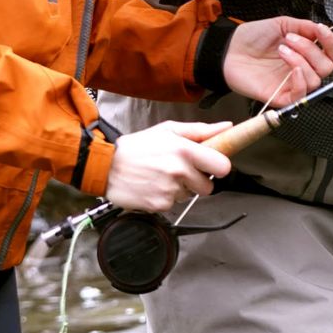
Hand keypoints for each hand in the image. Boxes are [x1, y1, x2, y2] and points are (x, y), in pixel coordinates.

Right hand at [102, 122, 232, 210]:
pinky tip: (153, 186)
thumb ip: (200, 130)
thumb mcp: (168, 130)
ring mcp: (170, 190)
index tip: (211, 166)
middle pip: (209, 187)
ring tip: (162, 176)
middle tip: (182, 171)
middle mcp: (179, 171)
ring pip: (190, 196)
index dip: (218, 167)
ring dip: (181, 189)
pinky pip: (173, 204)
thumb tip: (226, 127)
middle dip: (199, 181)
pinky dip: (166, 197)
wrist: (106, 166)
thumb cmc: (137, 147)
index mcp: (184, 150)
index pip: (222, 166)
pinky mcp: (160, 205)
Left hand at [221, 15, 332, 105]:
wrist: (230, 48)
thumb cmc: (253, 37)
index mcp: (308, 54)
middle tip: (289, 39)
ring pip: (316, 80)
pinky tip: (291, 69)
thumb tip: (322, 30)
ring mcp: (293, 84)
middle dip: (311, 50)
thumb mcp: (283, 24)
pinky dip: (301, 80)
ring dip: (301, 61)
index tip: (320, 30)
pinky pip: (301, 95)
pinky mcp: (281, 97)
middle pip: (328, 67)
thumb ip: (306, 27)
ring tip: (282, 49)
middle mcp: (303, 70)